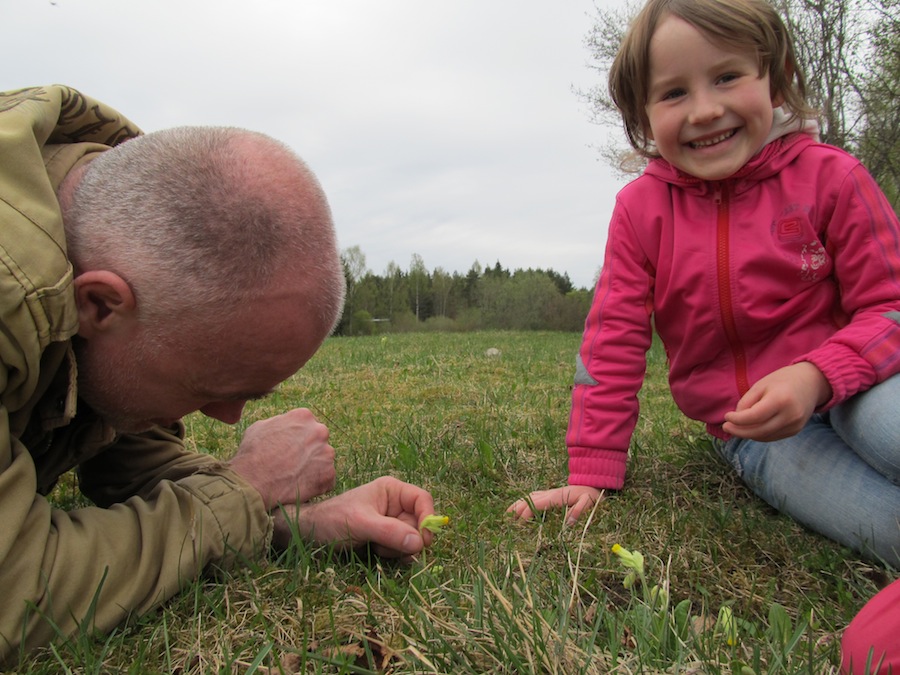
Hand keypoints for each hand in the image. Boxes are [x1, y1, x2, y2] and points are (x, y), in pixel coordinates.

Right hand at [228, 408, 335, 509]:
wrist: (252, 482)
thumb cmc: (252, 453)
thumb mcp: (261, 427)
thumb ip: (280, 422)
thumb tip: (286, 425)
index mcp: (304, 416)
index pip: (307, 425)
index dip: (297, 438)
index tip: (289, 448)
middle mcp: (320, 431)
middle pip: (318, 440)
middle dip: (309, 450)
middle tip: (293, 463)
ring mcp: (327, 454)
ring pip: (323, 459)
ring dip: (313, 466)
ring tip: (294, 476)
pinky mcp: (329, 475)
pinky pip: (326, 479)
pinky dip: (316, 483)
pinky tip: (300, 486)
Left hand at [272, 476, 435, 557]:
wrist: (309, 534)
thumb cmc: (332, 520)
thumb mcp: (361, 524)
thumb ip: (390, 532)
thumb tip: (419, 542)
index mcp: (392, 490)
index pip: (422, 500)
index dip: (427, 518)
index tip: (424, 540)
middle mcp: (394, 504)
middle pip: (419, 523)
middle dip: (408, 539)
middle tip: (388, 547)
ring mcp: (390, 522)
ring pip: (411, 539)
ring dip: (398, 549)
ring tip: (375, 547)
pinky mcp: (385, 538)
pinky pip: (401, 548)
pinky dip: (393, 554)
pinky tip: (376, 552)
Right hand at [506, 485, 602, 524]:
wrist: (594, 485)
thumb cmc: (592, 496)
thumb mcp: (589, 503)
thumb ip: (579, 511)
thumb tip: (569, 523)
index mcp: (557, 497)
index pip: (537, 504)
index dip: (527, 512)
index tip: (519, 523)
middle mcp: (550, 493)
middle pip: (529, 499)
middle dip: (517, 509)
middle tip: (506, 520)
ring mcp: (549, 492)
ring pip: (529, 496)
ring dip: (518, 503)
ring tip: (507, 513)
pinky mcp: (551, 494)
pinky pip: (534, 496)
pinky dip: (524, 500)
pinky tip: (520, 505)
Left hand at [722, 362, 830, 440]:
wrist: (811, 382)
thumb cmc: (782, 381)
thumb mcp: (760, 385)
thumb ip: (747, 402)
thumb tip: (736, 421)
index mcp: (781, 400)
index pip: (754, 417)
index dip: (737, 420)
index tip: (726, 417)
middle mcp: (790, 415)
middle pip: (759, 431)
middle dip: (739, 431)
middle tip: (726, 427)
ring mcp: (795, 425)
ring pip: (765, 436)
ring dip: (747, 434)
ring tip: (735, 428)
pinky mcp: (795, 430)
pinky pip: (772, 436)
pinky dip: (759, 434)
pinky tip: (750, 428)